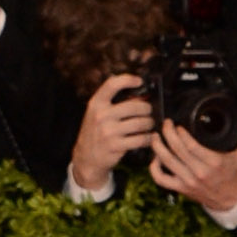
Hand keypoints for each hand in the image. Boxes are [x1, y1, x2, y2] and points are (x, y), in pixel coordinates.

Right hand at [71, 73, 155, 195]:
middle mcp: (101, 115)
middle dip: (148, 109)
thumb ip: (112, 102)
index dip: (128, 80)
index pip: (112, 84)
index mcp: (96, 103)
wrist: (86, 157)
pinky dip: (149, 138)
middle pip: (136, 106)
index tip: (139, 81)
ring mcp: (108, 131)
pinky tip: (147, 138)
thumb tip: (137, 91)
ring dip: (150, 124)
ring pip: (142, 123)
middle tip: (148, 113)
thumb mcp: (97, 113)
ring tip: (148, 126)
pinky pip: (142, 139)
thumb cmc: (96, 131)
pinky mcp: (116, 146)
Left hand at [151, 117, 236, 217]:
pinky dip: (154, 168)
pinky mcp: (180, 188)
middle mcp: (199, 172)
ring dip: (157, 146)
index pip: (190, 145)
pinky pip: (161, 179)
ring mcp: (187, 181)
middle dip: (167, 133)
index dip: (180, 132)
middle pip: (176, 149)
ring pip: (165, 161)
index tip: (178, 124)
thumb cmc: (235, 176)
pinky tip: (156, 158)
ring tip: (156, 135)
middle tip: (166, 124)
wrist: (229, 199)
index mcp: (214, 163)